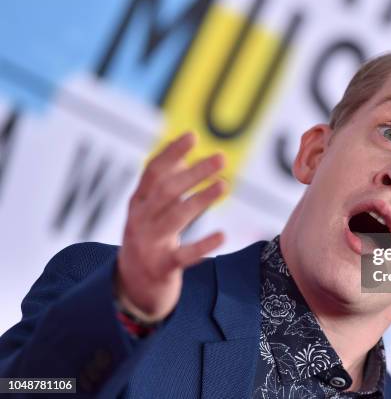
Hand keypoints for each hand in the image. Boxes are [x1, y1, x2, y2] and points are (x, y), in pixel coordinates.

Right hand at [116, 132, 225, 321]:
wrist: (130, 288)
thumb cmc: (147, 241)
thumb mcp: (150, 212)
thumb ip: (165, 186)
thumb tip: (185, 157)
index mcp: (139, 203)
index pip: (153, 172)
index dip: (172, 153)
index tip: (193, 136)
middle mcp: (140, 221)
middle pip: (167, 191)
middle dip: (194, 172)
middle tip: (221, 158)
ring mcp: (149, 244)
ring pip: (175, 218)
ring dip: (201, 200)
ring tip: (225, 185)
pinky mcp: (162, 268)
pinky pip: (184, 255)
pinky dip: (203, 245)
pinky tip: (223, 235)